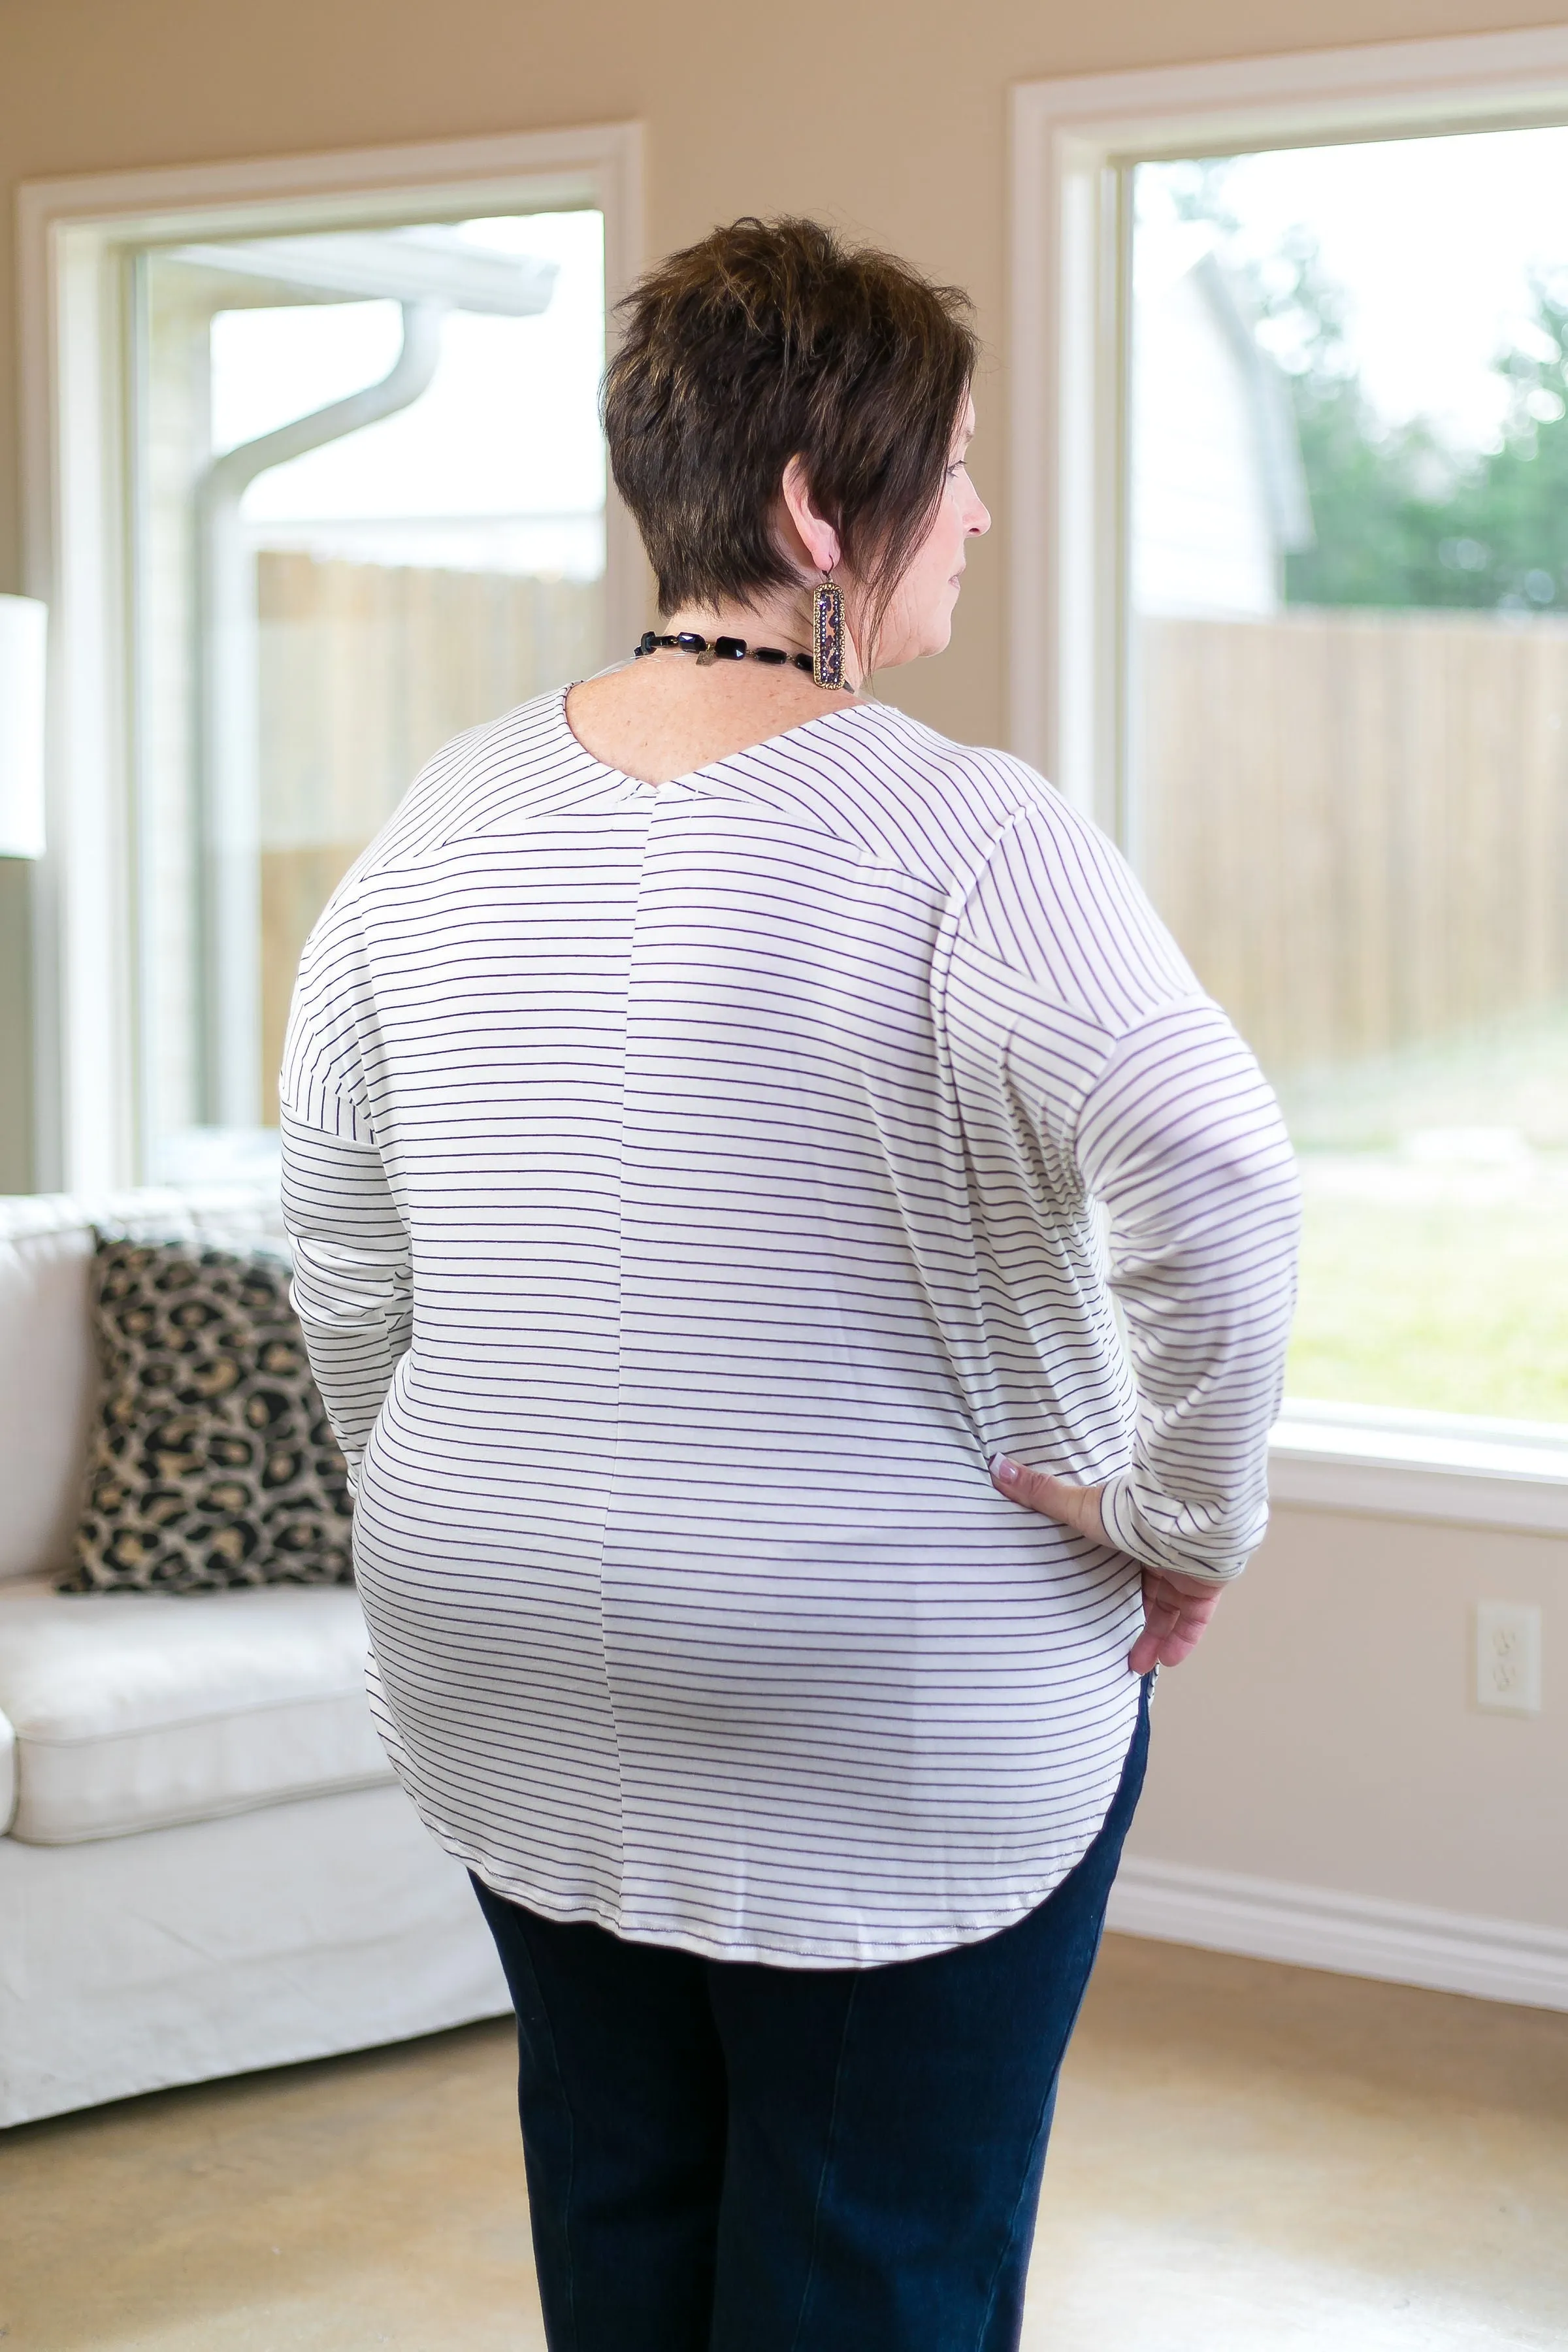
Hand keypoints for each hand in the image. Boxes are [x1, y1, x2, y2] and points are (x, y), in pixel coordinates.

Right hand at [989, 1455, 1226, 1673]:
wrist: (1182, 1519)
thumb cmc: (1129, 1514)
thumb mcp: (1079, 1507)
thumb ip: (1041, 1494)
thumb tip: (996, 1466)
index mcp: (1133, 1534)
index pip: (1124, 1561)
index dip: (1113, 1581)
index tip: (1098, 1601)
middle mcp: (1161, 1553)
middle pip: (1148, 1591)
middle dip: (1135, 1618)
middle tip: (1116, 1646)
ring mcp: (1186, 1570)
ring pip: (1171, 1611)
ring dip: (1155, 1638)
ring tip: (1135, 1666)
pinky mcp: (1206, 1587)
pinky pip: (1195, 1620)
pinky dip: (1183, 1640)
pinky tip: (1167, 1662)